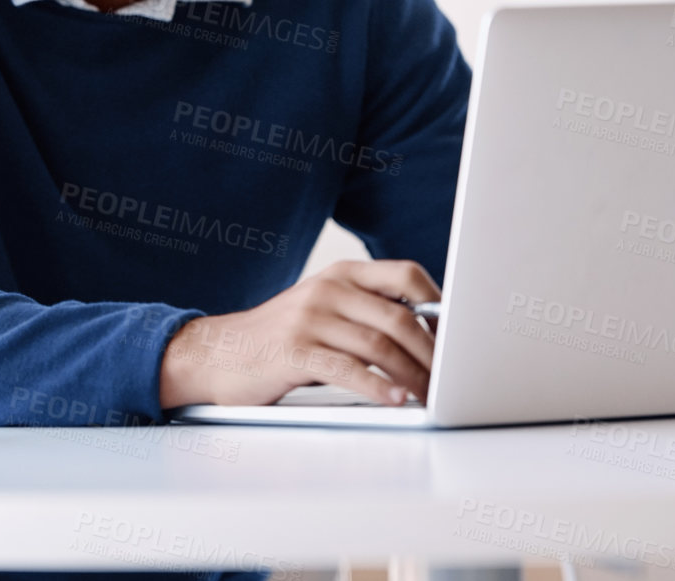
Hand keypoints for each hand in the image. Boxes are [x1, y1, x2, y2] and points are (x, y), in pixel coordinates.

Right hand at [158, 259, 439, 408]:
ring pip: (379, 347)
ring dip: (413, 377)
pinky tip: (396, 401)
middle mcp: (328, 289)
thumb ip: (367, 310)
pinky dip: (379, 388)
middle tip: (450, 379)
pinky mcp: (295, 352)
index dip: (439, 305)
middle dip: (433, 354)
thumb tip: (431, 329)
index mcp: (342, 273)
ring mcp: (310, 319)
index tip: (456, 337)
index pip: (406, 275)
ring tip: (429, 397)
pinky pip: (349, 370)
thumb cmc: (281, 337)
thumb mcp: (324, 307)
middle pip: (400, 318)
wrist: (218, 353)